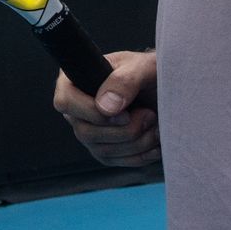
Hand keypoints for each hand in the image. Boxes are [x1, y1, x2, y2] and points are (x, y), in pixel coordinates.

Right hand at [54, 49, 159, 167]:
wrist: (165, 91)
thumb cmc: (150, 73)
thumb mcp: (143, 68)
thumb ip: (124, 81)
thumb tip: (105, 107)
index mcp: (77, 80)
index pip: (65, 101)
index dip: (92, 111)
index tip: (124, 113)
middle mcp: (78, 108)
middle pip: (85, 132)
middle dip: (124, 130)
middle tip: (149, 115)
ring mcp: (90, 132)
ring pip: (103, 150)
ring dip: (137, 142)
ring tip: (154, 124)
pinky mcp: (106, 150)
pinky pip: (117, 161)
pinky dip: (141, 155)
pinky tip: (155, 142)